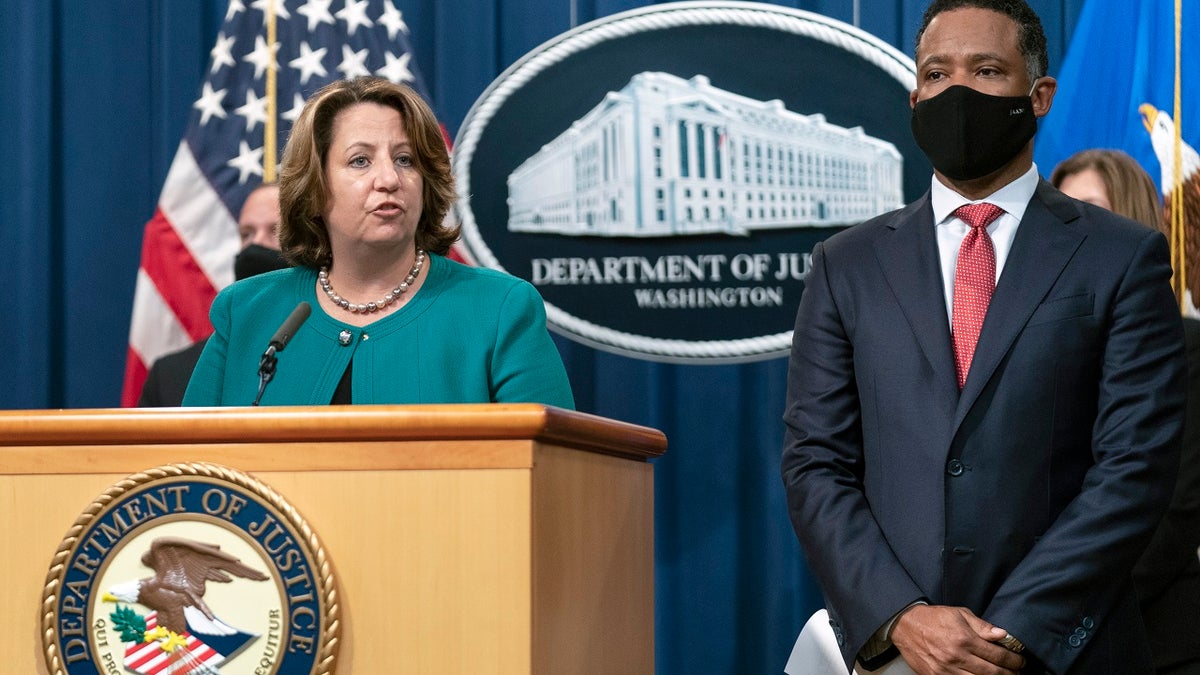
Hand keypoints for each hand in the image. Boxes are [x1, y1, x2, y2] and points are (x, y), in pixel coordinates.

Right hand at [889, 604, 1025, 673]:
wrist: (905, 625)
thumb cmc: (934, 618)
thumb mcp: (959, 614)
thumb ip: (982, 626)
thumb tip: (1003, 635)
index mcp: (964, 639)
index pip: (997, 655)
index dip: (1013, 661)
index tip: (1020, 661)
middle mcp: (956, 656)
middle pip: (992, 673)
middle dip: (1009, 674)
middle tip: (1017, 672)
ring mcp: (946, 670)